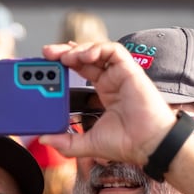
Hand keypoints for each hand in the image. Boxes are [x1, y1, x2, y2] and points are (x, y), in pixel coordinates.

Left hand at [35, 40, 175, 167]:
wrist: (148, 145)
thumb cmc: (127, 143)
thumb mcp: (88, 143)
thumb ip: (66, 141)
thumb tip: (44, 139)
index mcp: (102, 93)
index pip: (79, 70)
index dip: (64, 65)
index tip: (46, 67)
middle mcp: (111, 80)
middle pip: (85, 57)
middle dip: (64, 52)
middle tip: (47, 54)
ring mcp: (120, 74)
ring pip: (98, 50)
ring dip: (79, 49)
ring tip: (64, 57)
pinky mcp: (130, 70)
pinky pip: (114, 50)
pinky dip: (98, 49)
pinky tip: (84, 57)